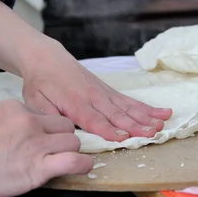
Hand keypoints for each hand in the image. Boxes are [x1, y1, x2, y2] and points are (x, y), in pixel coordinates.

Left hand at [0, 0, 172, 142]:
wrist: (48, 58)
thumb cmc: (41, 83)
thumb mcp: (35, 101)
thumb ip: (48, 117)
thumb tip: (60, 131)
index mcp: (75, 103)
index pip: (94, 120)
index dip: (109, 129)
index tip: (124, 137)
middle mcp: (94, 98)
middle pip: (117, 114)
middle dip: (135, 124)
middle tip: (152, 133)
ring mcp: (104, 93)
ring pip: (128, 107)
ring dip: (146, 116)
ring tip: (161, 124)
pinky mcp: (109, 91)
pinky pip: (130, 101)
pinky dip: (147, 107)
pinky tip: (162, 112)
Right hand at [0, 99, 93, 196]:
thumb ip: (11, 120)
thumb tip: (21, 127)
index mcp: (18, 109)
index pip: (47, 114)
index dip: (49, 128)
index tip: (45, 137)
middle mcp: (31, 123)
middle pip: (65, 125)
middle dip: (63, 137)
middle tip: (56, 149)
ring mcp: (36, 145)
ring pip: (73, 141)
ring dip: (71, 150)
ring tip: (66, 159)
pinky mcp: (38, 168)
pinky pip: (73, 161)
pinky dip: (82, 164)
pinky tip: (83, 166)